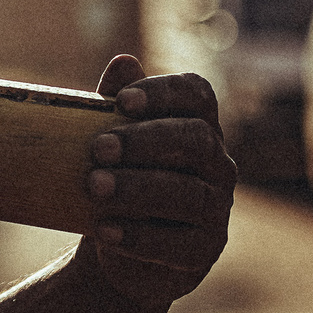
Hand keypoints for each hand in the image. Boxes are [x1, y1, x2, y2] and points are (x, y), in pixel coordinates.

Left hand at [74, 55, 235, 312]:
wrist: (114, 243)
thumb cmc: (115, 177)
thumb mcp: (108, 141)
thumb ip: (114, 106)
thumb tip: (123, 61)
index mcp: (198, 126)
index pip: (197, 95)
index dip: (163, 92)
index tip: (121, 100)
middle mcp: (217, 164)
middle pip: (196, 140)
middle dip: (146, 141)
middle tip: (98, 148)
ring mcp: (216, 209)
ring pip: (189, 194)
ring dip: (138, 188)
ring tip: (94, 187)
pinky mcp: (203, 251)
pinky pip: (179, 244)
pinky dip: (140, 237)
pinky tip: (104, 231)